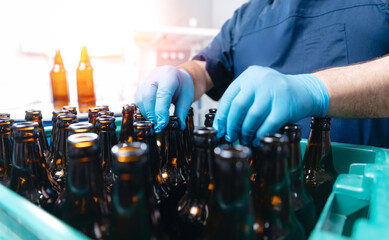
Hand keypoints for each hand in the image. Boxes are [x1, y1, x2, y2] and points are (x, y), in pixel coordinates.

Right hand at [135, 66, 193, 132]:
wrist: (173, 74)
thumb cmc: (181, 85)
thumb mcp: (187, 96)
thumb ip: (182, 111)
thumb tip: (180, 126)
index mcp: (168, 76)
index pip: (162, 94)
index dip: (161, 110)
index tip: (162, 124)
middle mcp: (153, 77)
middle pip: (148, 97)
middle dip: (152, 114)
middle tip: (159, 126)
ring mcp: (144, 81)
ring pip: (141, 100)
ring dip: (147, 114)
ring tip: (156, 123)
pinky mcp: (139, 88)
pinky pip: (138, 102)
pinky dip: (144, 111)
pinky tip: (152, 116)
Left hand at [213, 66, 328, 146]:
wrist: (307, 91)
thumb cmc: (276, 94)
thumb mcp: (257, 89)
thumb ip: (241, 99)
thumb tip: (222, 123)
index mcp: (249, 76)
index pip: (229, 97)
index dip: (221, 116)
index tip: (219, 130)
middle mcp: (260, 80)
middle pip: (238, 106)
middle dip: (232, 125)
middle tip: (230, 137)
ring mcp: (274, 91)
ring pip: (252, 117)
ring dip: (246, 132)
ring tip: (244, 140)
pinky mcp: (285, 105)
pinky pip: (268, 124)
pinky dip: (260, 135)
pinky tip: (257, 141)